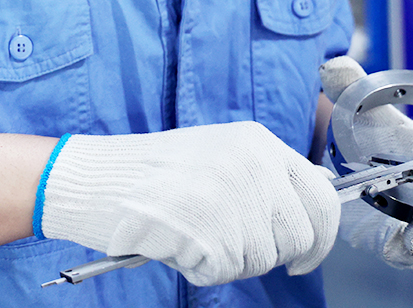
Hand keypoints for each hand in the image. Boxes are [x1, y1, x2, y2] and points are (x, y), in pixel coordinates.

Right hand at [36, 122, 339, 285]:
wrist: (90, 177)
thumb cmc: (147, 173)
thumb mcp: (217, 154)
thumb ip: (262, 176)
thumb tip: (305, 212)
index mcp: (257, 142)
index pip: (322, 196)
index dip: (320, 236)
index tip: (304, 255)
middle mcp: (250, 162)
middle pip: (298, 236)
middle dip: (268, 254)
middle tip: (227, 246)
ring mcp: (229, 194)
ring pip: (261, 259)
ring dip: (227, 261)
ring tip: (191, 233)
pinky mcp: (205, 226)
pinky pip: (224, 272)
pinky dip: (200, 268)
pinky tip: (176, 241)